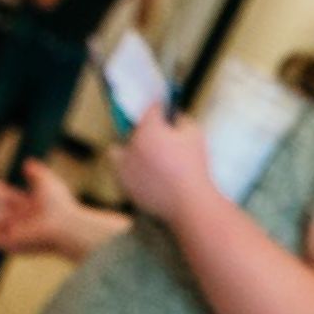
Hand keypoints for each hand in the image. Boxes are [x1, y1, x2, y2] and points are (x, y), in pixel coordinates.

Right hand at [0, 157, 93, 258]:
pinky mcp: (7, 244)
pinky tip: (16, 223)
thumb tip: (27, 164)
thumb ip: (36, 171)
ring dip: (3, 207)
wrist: (64, 226)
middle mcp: (17, 221)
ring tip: (20, 209)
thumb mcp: (47, 182)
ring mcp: (12, 234)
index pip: (1, 195)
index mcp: (24, 208)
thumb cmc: (61, 207)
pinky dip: (2, 223)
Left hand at [111, 106, 215, 226]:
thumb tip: (174, 118)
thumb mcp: (195, 134)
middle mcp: (132, 145)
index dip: (161, 110)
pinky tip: (145, 176)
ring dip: (129, 152)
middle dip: (145, 132)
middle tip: (159, 142)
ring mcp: (127, 168)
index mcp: (148, 129)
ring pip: (118, 152)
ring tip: (145, 160)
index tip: (166, 114)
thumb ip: (182, 119)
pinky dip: (131, 174)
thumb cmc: (194, 169)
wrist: (191, 204)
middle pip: (134, 130)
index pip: (151, 109)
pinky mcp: (128, 187)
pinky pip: (123, 175)